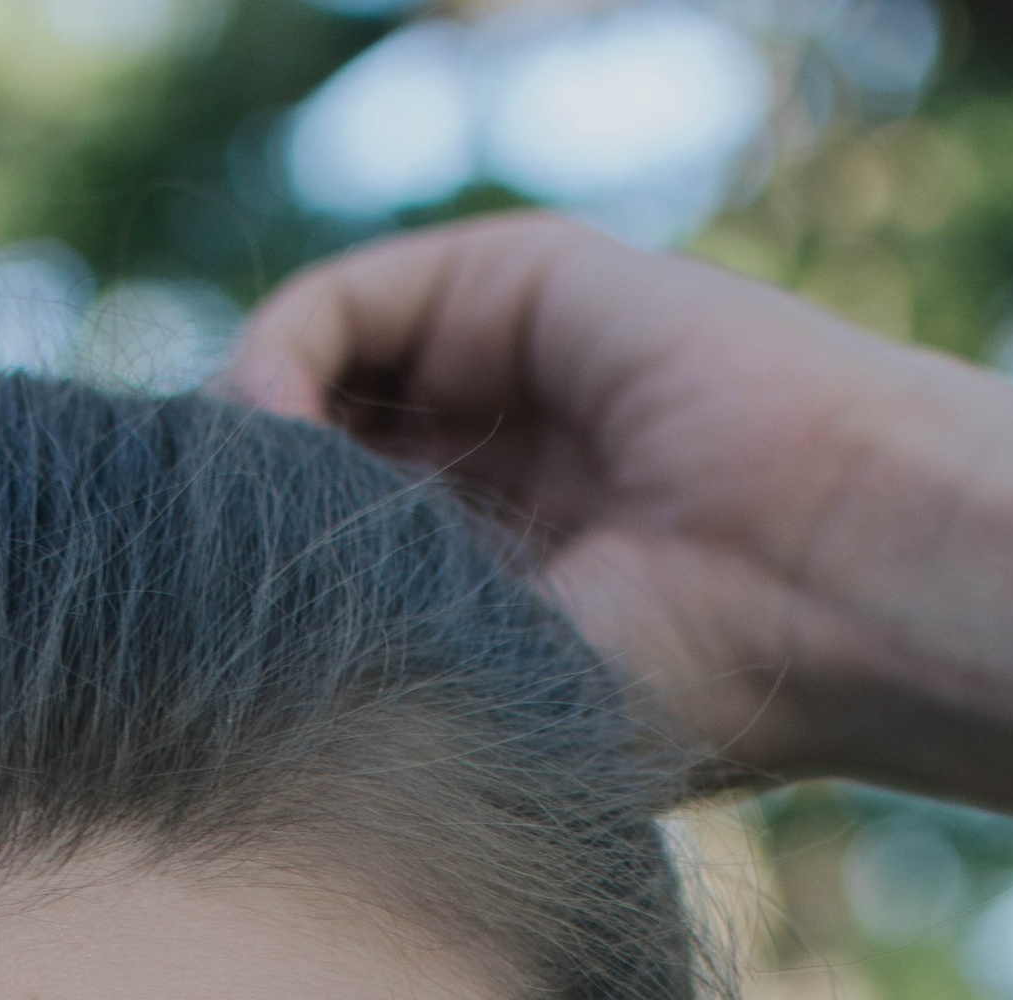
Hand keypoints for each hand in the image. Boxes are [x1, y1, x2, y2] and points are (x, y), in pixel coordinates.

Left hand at [225, 212, 1012, 815]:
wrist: (839, 595)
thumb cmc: (687, 699)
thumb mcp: (475, 702)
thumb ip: (342, 650)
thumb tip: (175, 625)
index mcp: (479, 591)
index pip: (297, 565)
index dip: (218, 595)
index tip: (173, 654)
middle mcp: (482, 475)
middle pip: (280, 470)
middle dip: (213, 528)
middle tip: (177, 593)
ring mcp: (495, 378)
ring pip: (297, 390)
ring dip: (235, 458)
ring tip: (235, 539)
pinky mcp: (514, 284)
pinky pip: (333, 307)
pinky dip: (271, 369)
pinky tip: (267, 448)